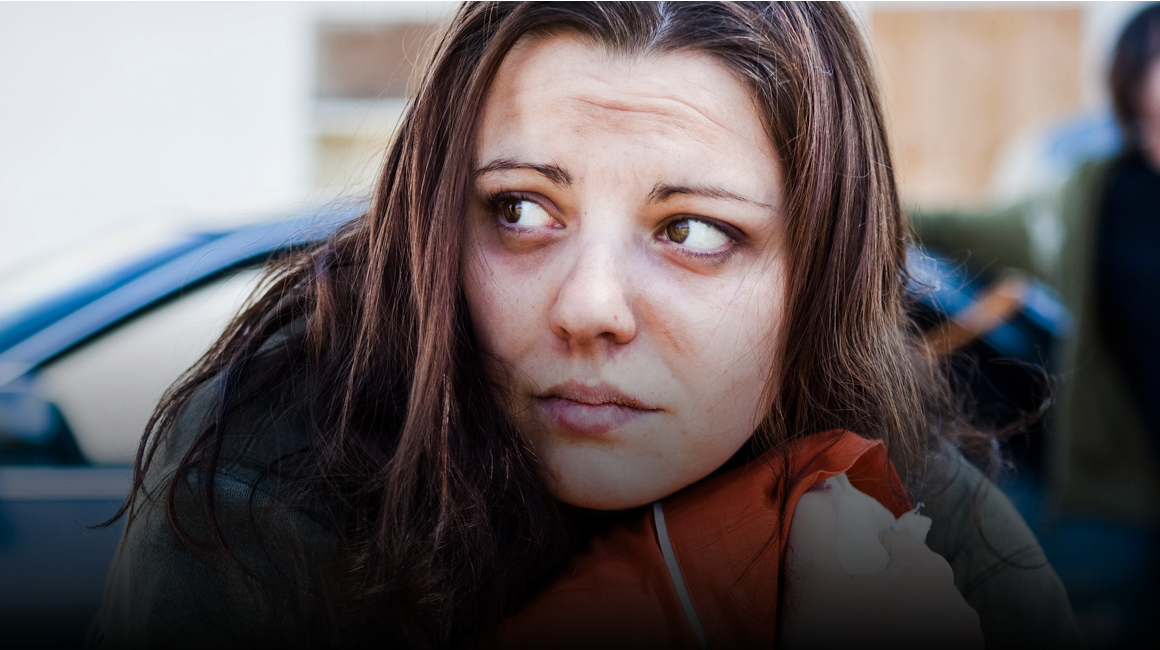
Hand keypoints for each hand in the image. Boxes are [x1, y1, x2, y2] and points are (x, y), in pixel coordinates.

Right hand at [779, 491, 983, 648]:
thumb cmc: (837, 640)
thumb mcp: (813, 581)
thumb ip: (815, 525)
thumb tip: (819, 489)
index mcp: (928, 575)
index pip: (901, 543)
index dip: (871, 554)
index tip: (848, 576)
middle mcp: (958, 608)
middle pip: (919, 579)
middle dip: (891, 587)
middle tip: (854, 607)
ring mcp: (964, 646)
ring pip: (932, 615)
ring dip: (906, 618)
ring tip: (869, 630)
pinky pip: (939, 639)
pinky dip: (917, 638)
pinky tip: (884, 642)